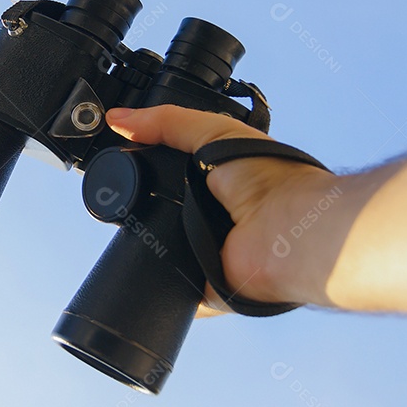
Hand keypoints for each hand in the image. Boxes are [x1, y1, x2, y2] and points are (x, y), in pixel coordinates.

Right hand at [105, 105, 339, 316]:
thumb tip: (118, 119)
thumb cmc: (272, 178)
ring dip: (151, 239)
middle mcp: (212, 218)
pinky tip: (160, 261)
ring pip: (158, 249)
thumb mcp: (213, 131)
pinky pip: (170, 287)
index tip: (121, 158)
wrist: (289, 230)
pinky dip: (161, 280)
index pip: (168, 174)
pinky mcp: (203, 287)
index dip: (145, 167)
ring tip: (155, 223)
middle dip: (142, 204)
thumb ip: (166, 122)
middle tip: (130, 192)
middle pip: (157, 211)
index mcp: (216, 182)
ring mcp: (207, 254)